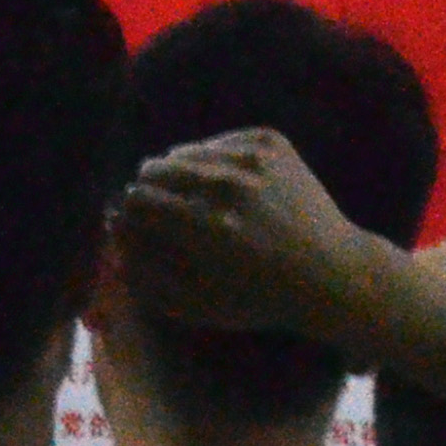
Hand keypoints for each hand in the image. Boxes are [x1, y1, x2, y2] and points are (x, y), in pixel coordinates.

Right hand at [111, 131, 396, 345]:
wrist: (333, 272)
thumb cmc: (261, 298)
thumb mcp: (197, 304)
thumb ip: (146, 274)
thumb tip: (113, 234)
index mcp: (207, 228)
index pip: (136, 200)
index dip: (129, 215)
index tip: (137, 227)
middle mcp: (229, 185)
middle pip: (154, 169)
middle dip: (150, 192)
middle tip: (166, 215)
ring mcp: (253, 158)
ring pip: (183, 152)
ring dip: (180, 176)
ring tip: (198, 202)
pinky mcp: (271, 141)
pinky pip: (218, 141)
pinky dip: (213, 160)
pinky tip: (228, 186)